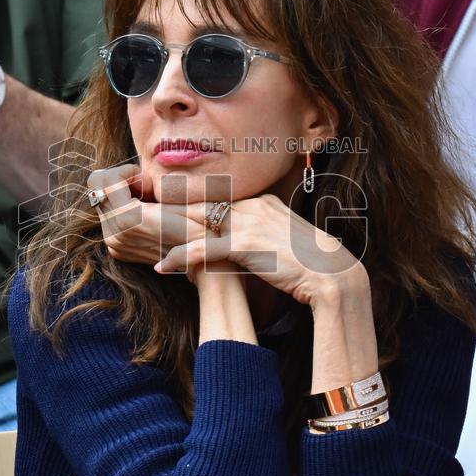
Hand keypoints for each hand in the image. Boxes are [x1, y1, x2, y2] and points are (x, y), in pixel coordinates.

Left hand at [87, 164, 207, 264]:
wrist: (204, 261)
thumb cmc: (198, 224)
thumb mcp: (179, 196)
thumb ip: (151, 182)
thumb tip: (130, 174)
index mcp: (129, 218)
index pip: (107, 179)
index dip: (128, 171)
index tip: (149, 181)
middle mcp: (115, 233)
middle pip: (97, 188)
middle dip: (121, 182)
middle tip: (147, 189)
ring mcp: (114, 244)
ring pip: (101, 202)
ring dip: (122, 195)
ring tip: (148, 203)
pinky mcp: (116, 250)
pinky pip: (108, 219)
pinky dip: (122, 210)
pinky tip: (145, 216)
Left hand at [156, 194, 366, 308]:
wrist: (330, 274)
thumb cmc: (310, 263)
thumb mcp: (283, 239)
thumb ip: (261, 233)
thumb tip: (246, 243)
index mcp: (261, 201)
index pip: (217, 200)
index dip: (190, 208)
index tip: (167, 213)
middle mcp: (252, 206)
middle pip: (202, 207)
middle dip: (171, 214)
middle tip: (144, 220)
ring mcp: (248, 223)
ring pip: (196, 225)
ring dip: (169, 235)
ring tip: (146, 241)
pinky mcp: (245, 244)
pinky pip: (203, 249)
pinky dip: (180, 258)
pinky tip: (163, 266)